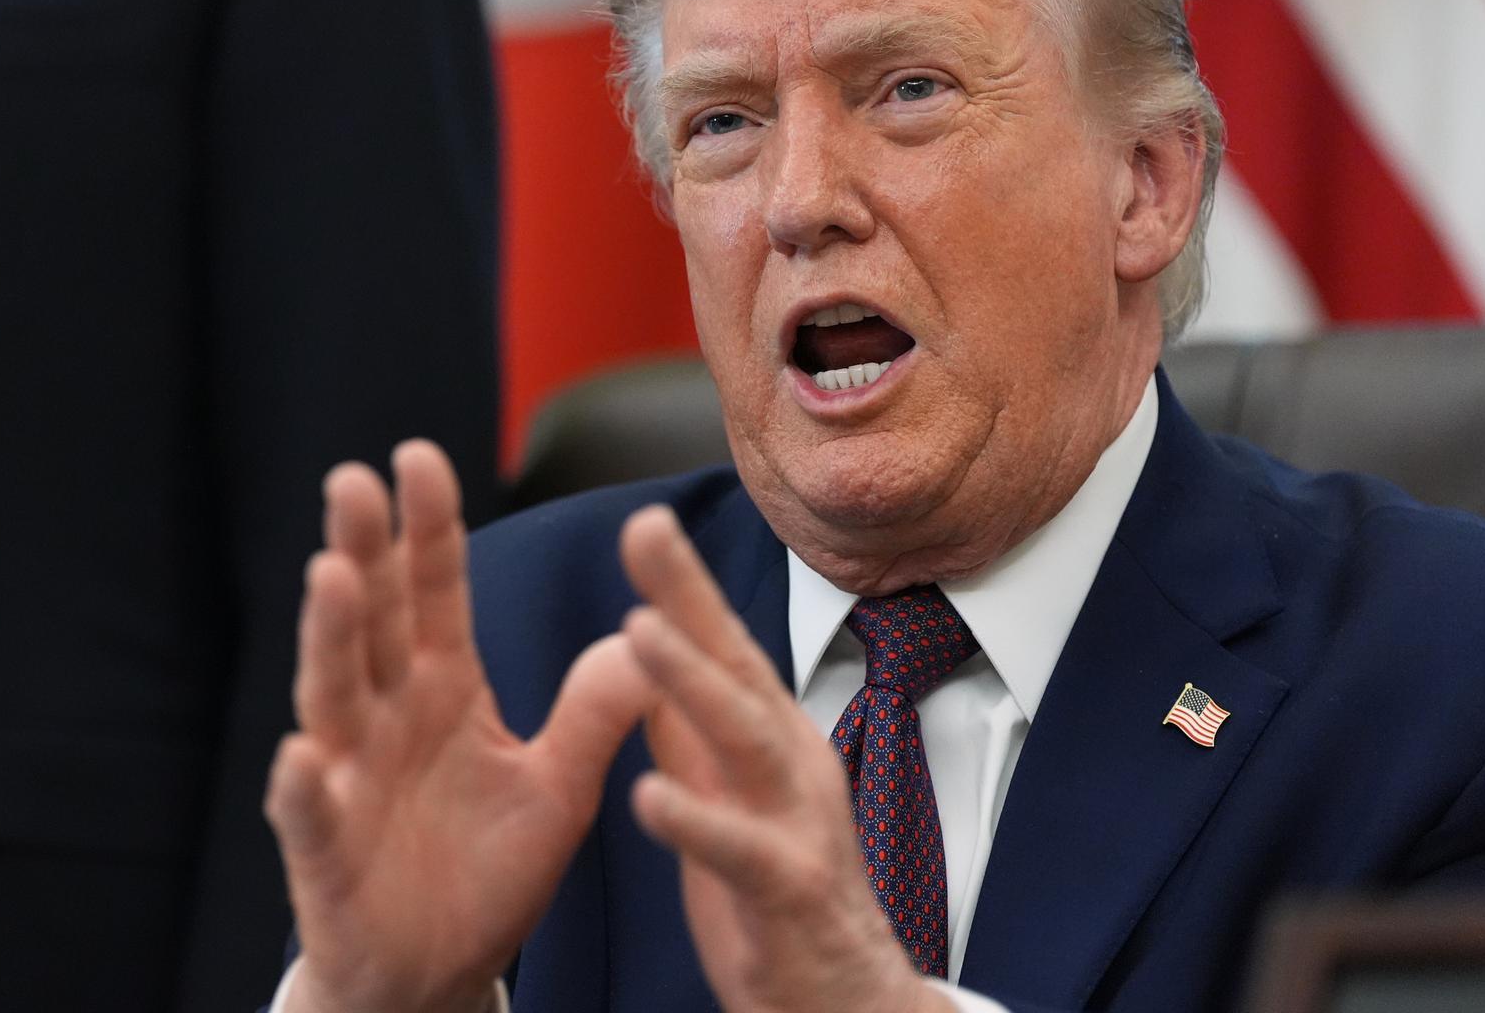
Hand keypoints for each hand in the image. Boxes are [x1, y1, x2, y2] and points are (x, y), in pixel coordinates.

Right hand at [265, 441, 653, 1012]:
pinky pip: (312, 816)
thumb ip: (593, 712)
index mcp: (443, 690)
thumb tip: (644, 635)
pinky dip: (304, 787)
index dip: (428, 529)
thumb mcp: (558, 788)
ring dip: (330, 638)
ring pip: (335, 696)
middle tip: (355, 481)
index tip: (421, 456)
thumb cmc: (485, 871)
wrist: (436, 974)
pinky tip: (301, 752)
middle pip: (373, 622)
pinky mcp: (327, 855)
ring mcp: (350, 780)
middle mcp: (387, 718)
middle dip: (364, 552)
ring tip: (332, 575)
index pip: (433, 594)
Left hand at [617, 506, 955, 1012]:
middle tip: (645, 530)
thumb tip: (652, 663)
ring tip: (638, 629)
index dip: (684, 584)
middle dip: (690, 598)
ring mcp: (799, 825)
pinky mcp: (792, 894)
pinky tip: (647, 795)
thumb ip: (691, 734)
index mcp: (771, 740)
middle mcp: (793, 766)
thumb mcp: (727, 797)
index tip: (643, 520)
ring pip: (746, 740)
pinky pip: (743, 854)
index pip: (724, 648)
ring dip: (694, 681)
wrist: (846, 1003)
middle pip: (740, 667)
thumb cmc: (779, 896)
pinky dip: (698, 822)